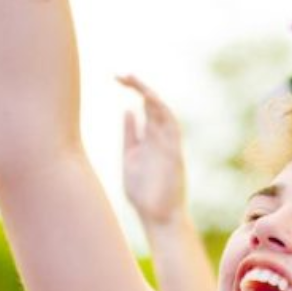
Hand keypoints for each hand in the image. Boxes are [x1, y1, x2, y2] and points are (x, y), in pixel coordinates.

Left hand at [118, 75, 187, 227]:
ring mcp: (168, 146)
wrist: (157, 216)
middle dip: (140, 88)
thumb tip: (128, 110)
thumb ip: (130, 135)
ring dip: (150, 96)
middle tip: (123, 74)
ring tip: (135, 82)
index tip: (118, 78)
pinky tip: (149, 100)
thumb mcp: (131, 157)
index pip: (145, 108)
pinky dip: (161, 113)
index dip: (134, 91)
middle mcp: (161, 139)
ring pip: (163, 114)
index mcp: (150, 139)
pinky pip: (170, 129)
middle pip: (153, 106)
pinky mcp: (174, 154)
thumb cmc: (144, 191)